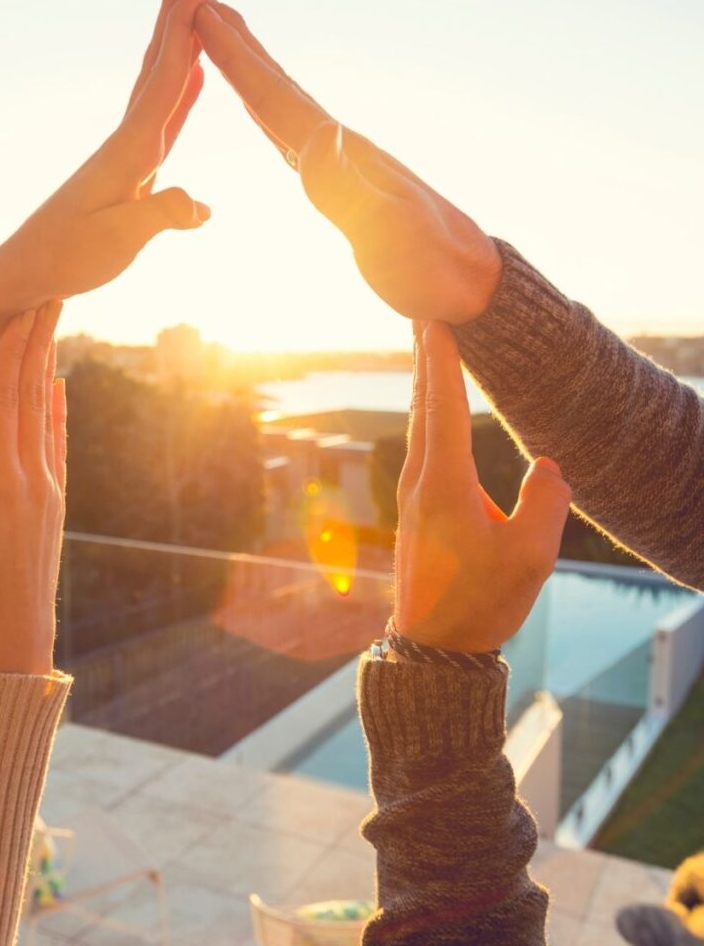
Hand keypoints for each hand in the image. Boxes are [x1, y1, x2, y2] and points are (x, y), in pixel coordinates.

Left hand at [0, 0, 211, 373]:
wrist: (31, 272)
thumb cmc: (70, 258)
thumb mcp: (119, 241)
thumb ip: (161, 215)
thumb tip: (203, 205)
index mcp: (129, 150)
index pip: (163, 80)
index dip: (185, 33)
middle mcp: (128, 139)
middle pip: (157, 62)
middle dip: (178, 12)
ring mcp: (128, 151)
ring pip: (158, 81)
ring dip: (179, 41)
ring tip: (197, 6)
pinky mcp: (131, 168)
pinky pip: (162, 115)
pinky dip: (180, 90)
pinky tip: (191, 77)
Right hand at [0, 302, 65, 674]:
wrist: (18, 632)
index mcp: (0, 481)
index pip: (3, 403)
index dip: (9, 355)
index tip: (18, 313)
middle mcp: (33, 475)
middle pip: (33, 397)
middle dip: (37, 344)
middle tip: (48, 298)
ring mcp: (49, 486)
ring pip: (46, 414)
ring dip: (47, 366)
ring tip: (52, 328)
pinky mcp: (54, 499)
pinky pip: (56, 442)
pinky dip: (56, 410)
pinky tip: (57, 387)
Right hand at [195, 0, 501, 322]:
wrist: (468, 284)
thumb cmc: (431, 264)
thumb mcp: (389, 229)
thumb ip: (349, 186)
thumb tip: (320, 134)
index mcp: (345, 153)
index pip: (279, 99)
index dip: (238, 60)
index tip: (201, 14)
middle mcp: (343, 149)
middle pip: (281, 90)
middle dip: (241, 49)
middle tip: (203, 2)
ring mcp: (346, 165)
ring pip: (287, 109)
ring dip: (254, 76)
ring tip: (228, 45)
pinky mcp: (347, 188)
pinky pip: (295, 140)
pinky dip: (272, 118)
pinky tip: (267, 117)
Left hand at [394, 321, 570, 652]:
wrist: (432, 646)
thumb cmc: (480, 602)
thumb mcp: (529, 558)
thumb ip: (545, 503)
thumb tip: (548, 465)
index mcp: (444, 486)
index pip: (442, 408)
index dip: (440, 361)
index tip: (434, 320)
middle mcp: (420, 481)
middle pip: (422, 405)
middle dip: (424, 358)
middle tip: (423, 314)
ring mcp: (412, 495)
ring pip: (418, 424)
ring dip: (423, 382)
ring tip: (427, 347)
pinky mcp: (415, 508)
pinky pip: (420, 445)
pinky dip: (426, 413)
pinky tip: (431, 410)